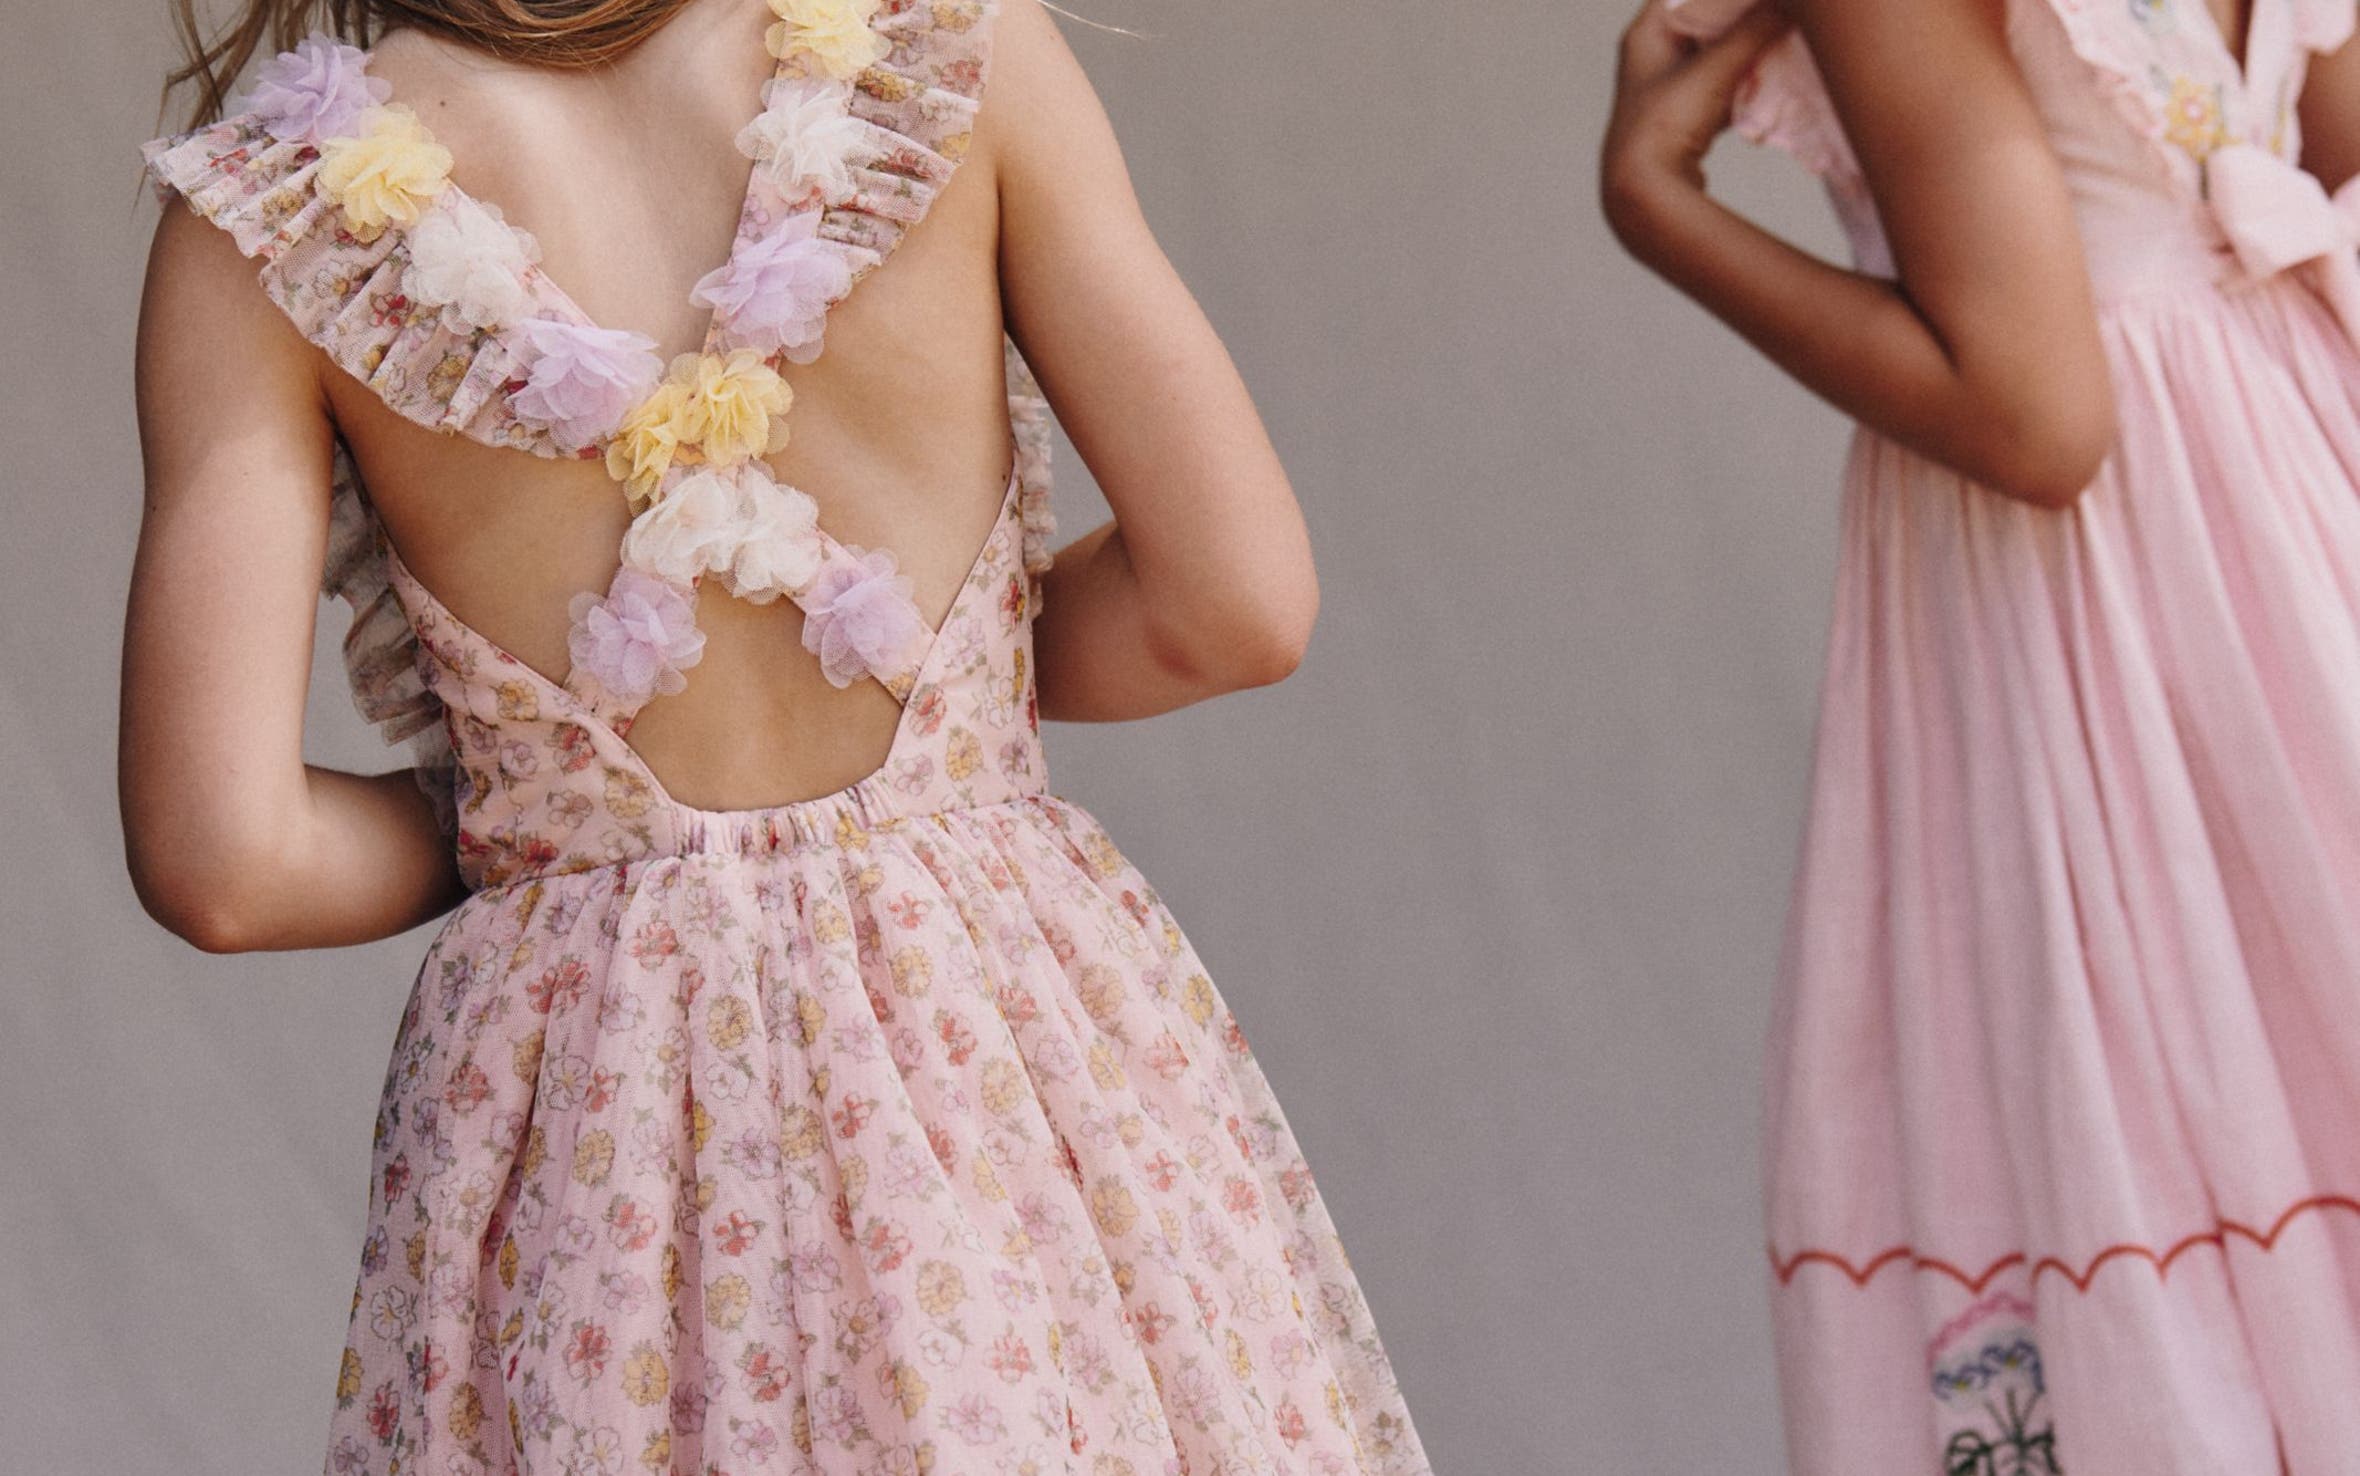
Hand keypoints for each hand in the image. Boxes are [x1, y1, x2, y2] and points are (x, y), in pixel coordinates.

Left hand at [1601, 0, 1794, 245]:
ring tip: (1784, 39)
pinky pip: (1721, 85)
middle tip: (1782, 11)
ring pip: (1717, 53)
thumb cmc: (1668, 124)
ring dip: (1748, 49)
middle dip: (1744, 15)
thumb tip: (1794, 3)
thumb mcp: (1715, 68)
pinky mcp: (1685, 116)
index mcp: (1647, 32)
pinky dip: (1744, 81)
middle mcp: (1652, 55)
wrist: (1644, 195)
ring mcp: (1669, 87)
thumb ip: (1755, 29)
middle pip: (1707, 19)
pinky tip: (1770, 82)